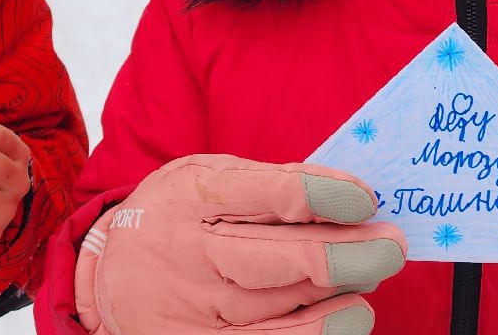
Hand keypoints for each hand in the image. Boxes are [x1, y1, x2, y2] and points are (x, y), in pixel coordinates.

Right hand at [75, 154, 405, 334]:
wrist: (105, 272)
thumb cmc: (176, 216)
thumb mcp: (206, 178)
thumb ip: (268, 183)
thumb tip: (349, 192)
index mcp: (195, 195)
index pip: (276, 194)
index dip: (330, 196)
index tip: (366, 200)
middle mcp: (193, 253)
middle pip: (290, 259)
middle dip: (354, 253)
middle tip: (392, 245)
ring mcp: (196, 309)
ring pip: (289, 309)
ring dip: (344, 294)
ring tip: (370, 277)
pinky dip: (321, 333)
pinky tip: (348, 317)